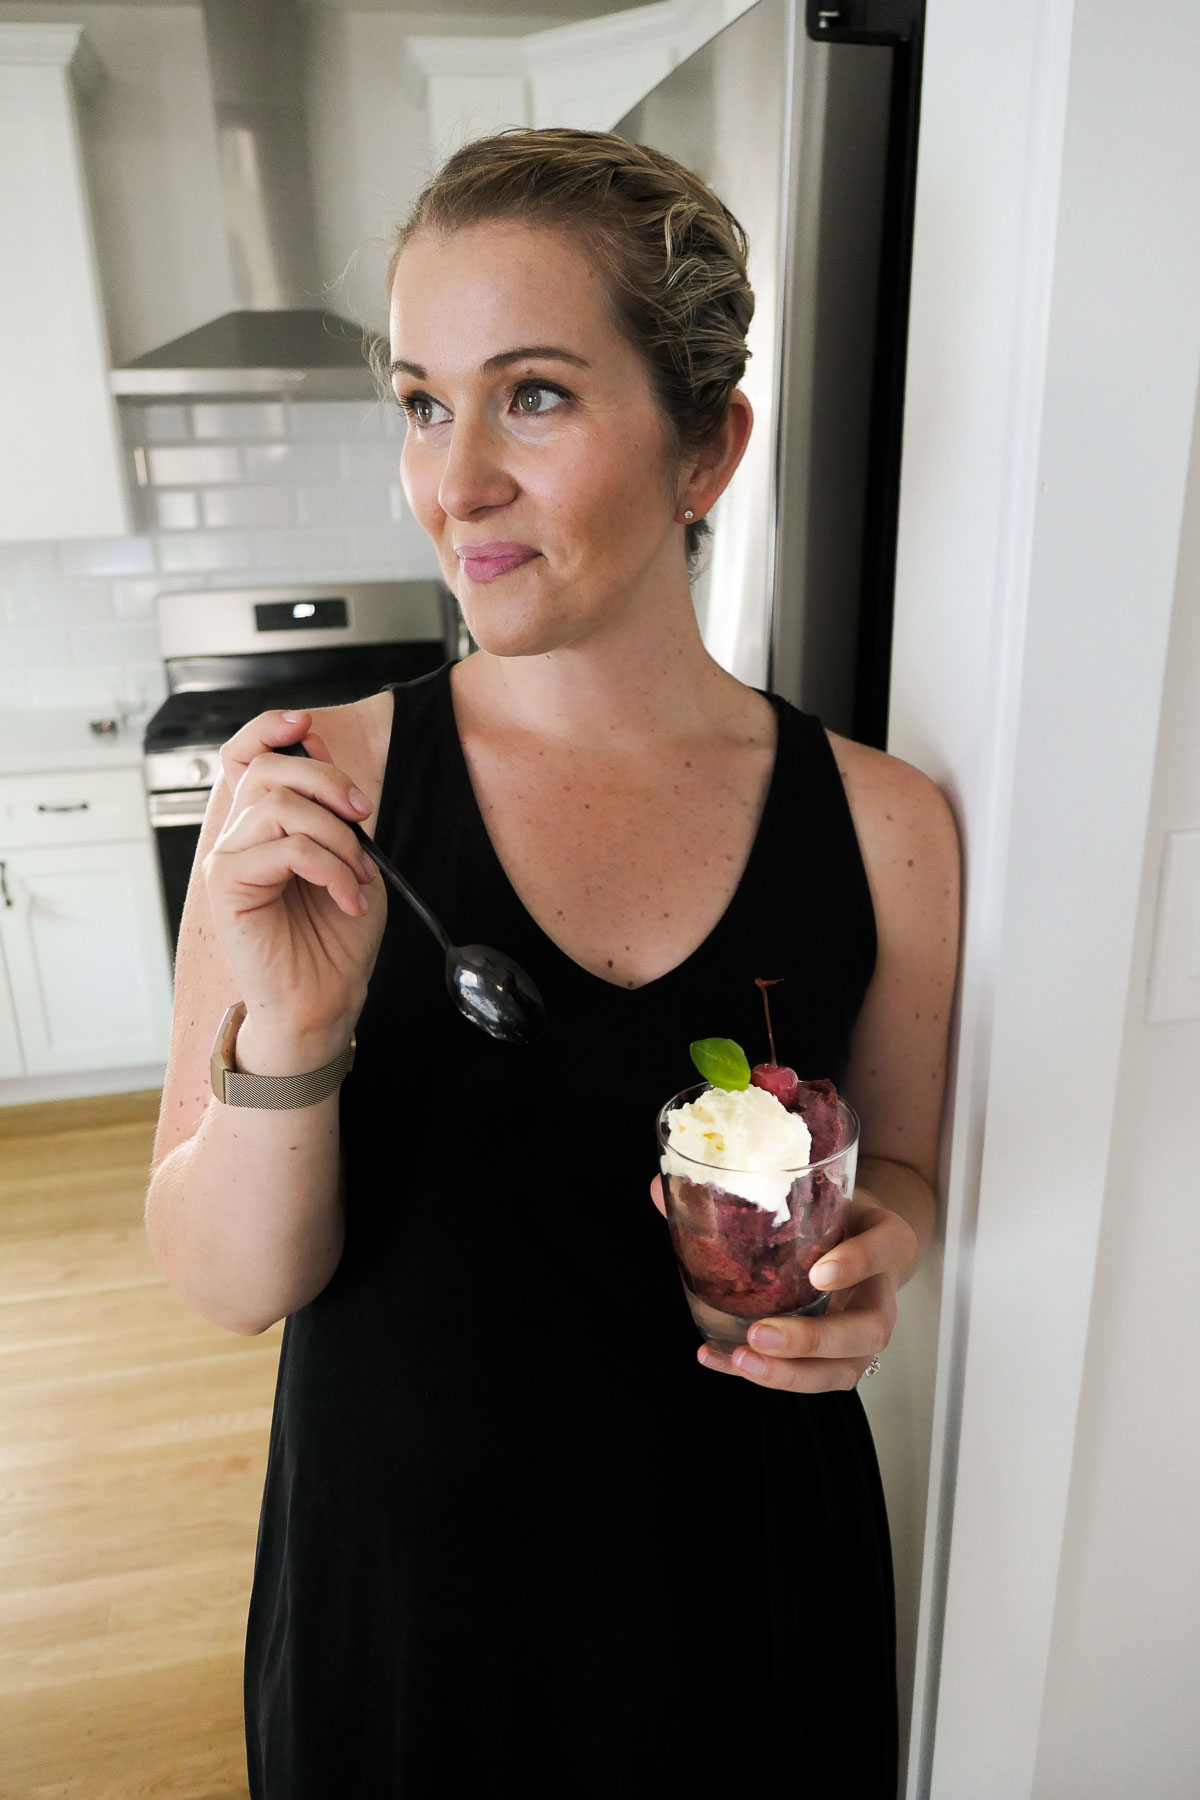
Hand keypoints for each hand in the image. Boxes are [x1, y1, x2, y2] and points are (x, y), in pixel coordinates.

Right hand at [203, 709, 385, 1060]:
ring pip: (280, 805)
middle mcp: (238, 838)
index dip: (267, 728)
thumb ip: (334, 805)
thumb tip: (315, 741)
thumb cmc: (336, 938)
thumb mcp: (352, 857)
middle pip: (268, 769)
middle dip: (328, 781)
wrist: (325, 1000)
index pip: (245, 757)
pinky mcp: (226, 886)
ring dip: (337, 837)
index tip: (306, 721)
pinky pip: (283, 848)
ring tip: (358, 877)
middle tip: (362, 819)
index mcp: (262, 826)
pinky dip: (330, 868)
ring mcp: (227, 860)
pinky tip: (347, 897)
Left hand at [648, 1181, 916, 1392]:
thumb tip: (661, 1186)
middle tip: (761, 1333)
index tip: (817, 1272)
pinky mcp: (841, 1356)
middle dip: (813, 1340)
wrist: (863, 1237)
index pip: (884, 1249)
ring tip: (741, 1360)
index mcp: (885, 1238)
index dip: (856, 1263)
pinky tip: (720, 1360)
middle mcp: (882, 1292)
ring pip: (844, 1368)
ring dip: (792, 1374)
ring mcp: (865, 1331)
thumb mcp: (810, 1190)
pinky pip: (812, 1377)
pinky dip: (767, 1375)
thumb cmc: (833, 1212)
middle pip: (868, 1329)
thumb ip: (747, 1189)